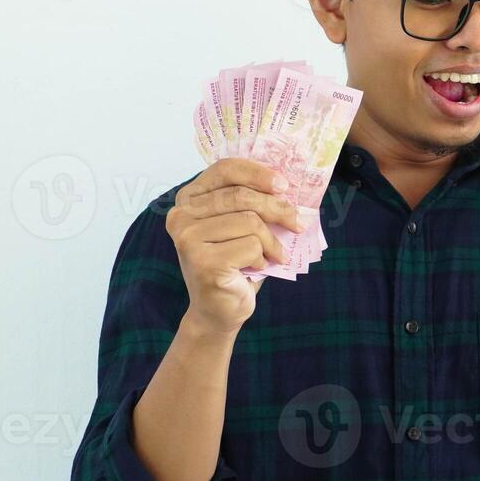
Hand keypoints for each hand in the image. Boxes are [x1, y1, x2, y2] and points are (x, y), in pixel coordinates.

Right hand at [165, 158, 305, 333]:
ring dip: (272, 241)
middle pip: (241, 196)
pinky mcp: (203, 262)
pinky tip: (255, 269)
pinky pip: (251, 246)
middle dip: (278, 208)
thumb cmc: (234, 264)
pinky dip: (263, 258)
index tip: (284, 185)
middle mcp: (181, 215)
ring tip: (275, 254)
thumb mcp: (240, 225)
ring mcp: (188, 239)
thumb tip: (288, 186)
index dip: (258, 173)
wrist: (218, 311)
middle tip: (298, 223)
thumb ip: (252, 202)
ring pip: (250, 221)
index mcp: (188, 199)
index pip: (225, 169)